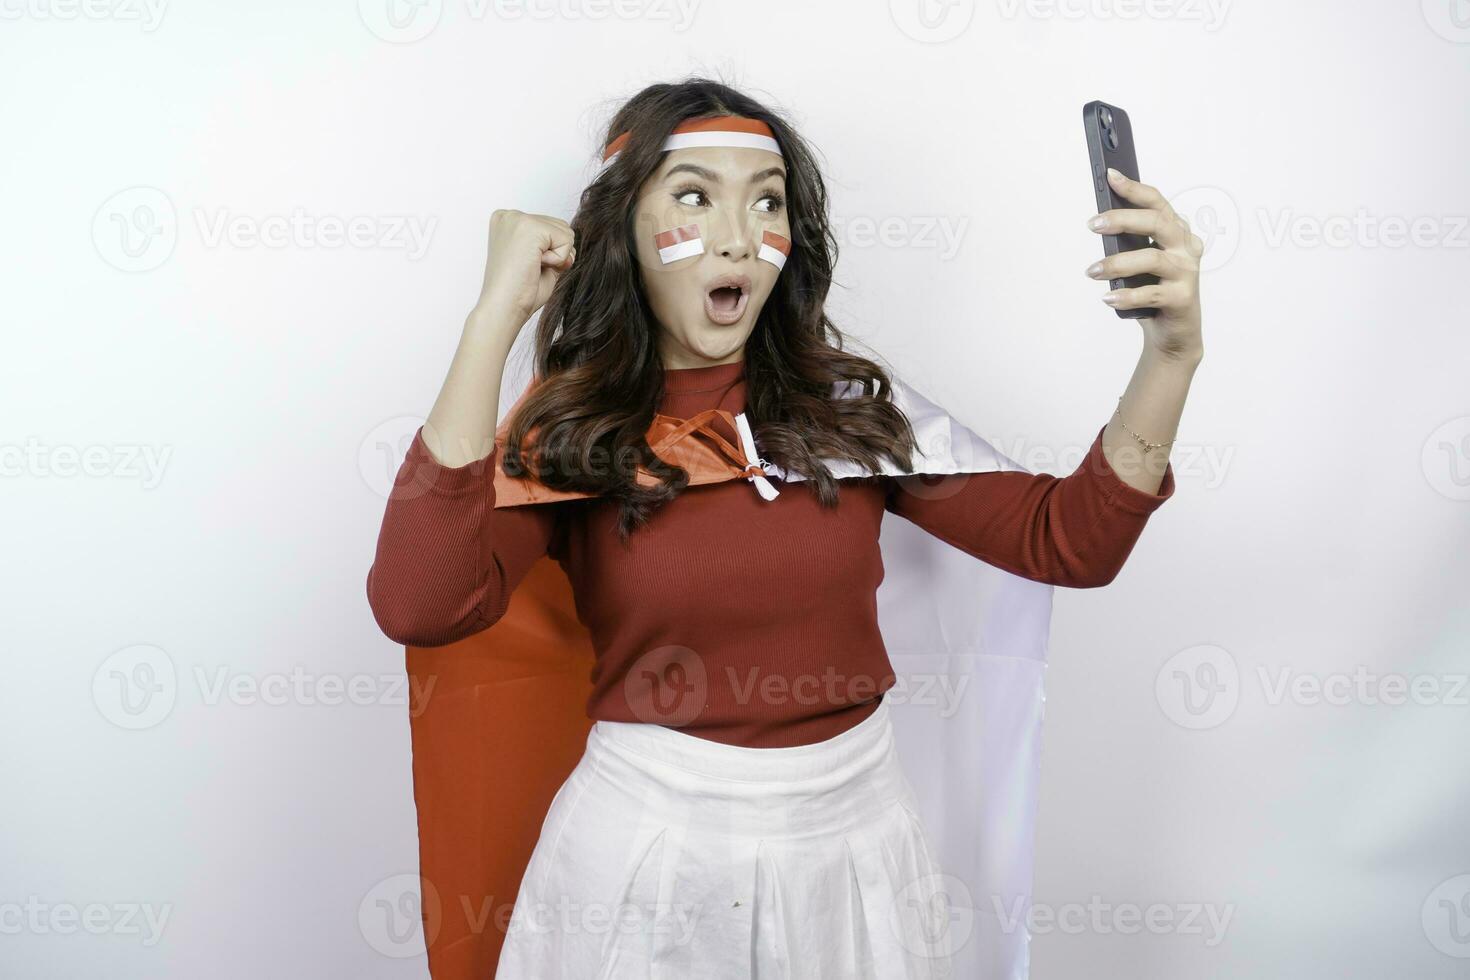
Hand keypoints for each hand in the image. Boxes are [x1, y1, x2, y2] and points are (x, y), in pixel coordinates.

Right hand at [473, 209, 576, 327]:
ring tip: (531, 267)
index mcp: (507, 221)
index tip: (526, 267)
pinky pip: (566, 240)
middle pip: (560, 226)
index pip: (550, 228)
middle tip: (531, 269)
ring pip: (566, 232)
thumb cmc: (518, 292)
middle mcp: (510, 215)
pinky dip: (557, 260)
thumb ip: (553, 245)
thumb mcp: (539, 261)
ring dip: (557, 257)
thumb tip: (571, 237)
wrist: (503, 309)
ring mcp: (518, 218)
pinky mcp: (529, 226)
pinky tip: (535, 266)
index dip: (549, 252)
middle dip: (556, 253)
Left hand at [1085, 169, 1203, 361]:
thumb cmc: (1153, 290)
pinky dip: (1126, 295)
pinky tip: (1108, 297)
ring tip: (1092, 271)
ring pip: (1151, 258)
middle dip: (1122, 219)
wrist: (1173, 333)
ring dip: (1117, 263)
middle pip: (1157, 223)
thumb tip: (1101, 222)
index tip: (1110, 175)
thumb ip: (1130, 242)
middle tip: (1093, 224)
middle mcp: (1186, 248)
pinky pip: (1150, 293)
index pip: (1157, 203)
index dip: (1134, 188)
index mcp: (1177, 232)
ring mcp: (1187, 273)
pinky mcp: (1183, 298)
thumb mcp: (1140, 262)